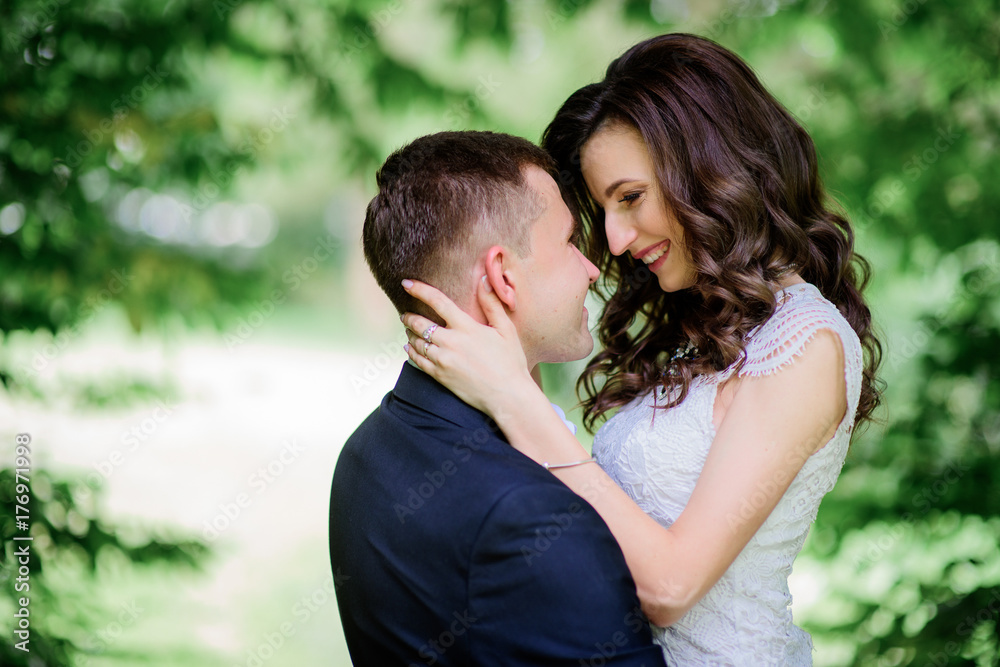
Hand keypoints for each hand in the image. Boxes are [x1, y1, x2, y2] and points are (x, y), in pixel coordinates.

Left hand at [400, 276, 536, 417]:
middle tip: (405, 313)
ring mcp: (443, 360)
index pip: (438, 302)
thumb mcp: (506, 329)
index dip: (419, 290)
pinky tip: (410, 347)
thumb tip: (484, 278)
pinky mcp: (440, 376)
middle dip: (409, 316)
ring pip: (416, 342)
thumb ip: (492, 304)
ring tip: (408, 328)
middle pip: (420, 323)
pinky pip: (418, 360)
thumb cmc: (510, 362)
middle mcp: (451, 342)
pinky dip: (411, 351)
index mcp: (466, 327)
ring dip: (409, 333)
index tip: (406, 283)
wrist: (507, 396)